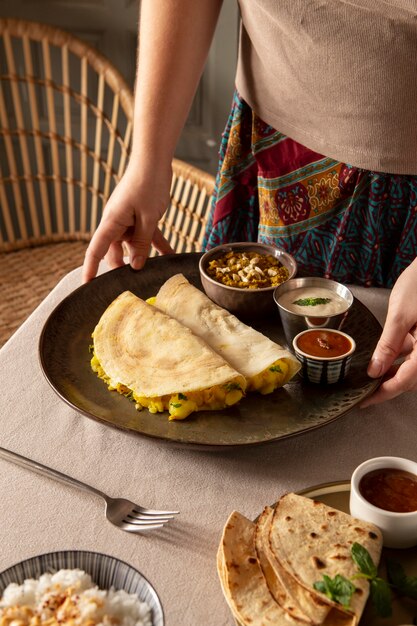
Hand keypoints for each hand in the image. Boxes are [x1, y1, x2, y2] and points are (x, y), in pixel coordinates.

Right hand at [82, 164, 174, 282]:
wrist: (154, 162)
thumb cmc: (148, 185)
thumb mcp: (148, 218)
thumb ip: (141, 244)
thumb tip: (135, 266)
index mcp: (111, 223)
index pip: (95, 250)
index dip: (90, 269)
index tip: (87, 286)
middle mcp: (116, 224)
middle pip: (114, 252)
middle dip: (123, 269)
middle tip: (135, 285)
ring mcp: (128, 221)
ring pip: (132, 246)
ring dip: (144, 257)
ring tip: (156, 274)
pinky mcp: (140, 218)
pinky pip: (146, 237)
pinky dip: (156, 246)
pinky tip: (170, 256)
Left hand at [361, 258, 416, 406]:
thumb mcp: (400, 315)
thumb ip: (389, 345)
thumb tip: (375, 370)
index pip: (404, 382)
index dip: (383, 394)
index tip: (364, 401)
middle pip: (411, 378)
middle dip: (387, 386)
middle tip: (364, 391)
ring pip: (413, 367)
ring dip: (393, 372)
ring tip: (369, 375)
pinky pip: (416, 354)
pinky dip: (401, 357)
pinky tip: (385, 354)